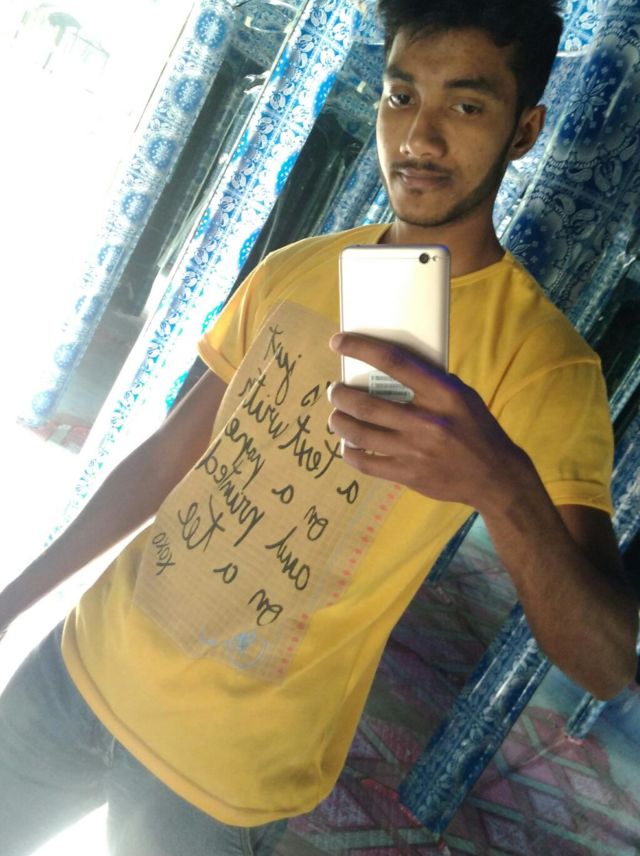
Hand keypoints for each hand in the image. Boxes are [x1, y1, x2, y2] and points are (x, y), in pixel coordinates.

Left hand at [328, 333, 532, 511]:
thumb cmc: (477, 429)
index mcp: (442, 393)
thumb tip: (393, 365)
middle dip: (340, 395)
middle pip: (366, 403)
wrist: (496, 476)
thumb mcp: (463, 395)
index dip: (361, 348)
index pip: (394, 362)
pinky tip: (347, 445)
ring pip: (359, 433)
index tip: (339, 342)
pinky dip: (350, 452)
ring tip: (336, 415)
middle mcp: (426, 421)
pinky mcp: (408, 474)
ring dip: (339, 421)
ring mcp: (415, 450)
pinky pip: (366, 462)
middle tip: (335, 391)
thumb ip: (431, 381)